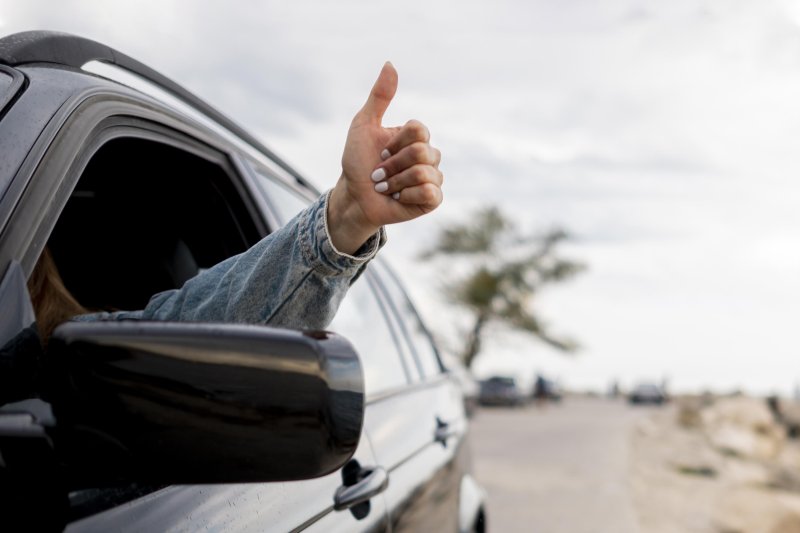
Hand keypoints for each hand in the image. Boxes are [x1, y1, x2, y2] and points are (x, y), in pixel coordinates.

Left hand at [328, 62, 442, 253]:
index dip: (395, 142)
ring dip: (396, 182)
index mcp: (415, 137)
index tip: (380, 151)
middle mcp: (428, 155)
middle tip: (379, 174)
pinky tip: (399, 198)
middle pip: (422, 151)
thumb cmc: (358, 163)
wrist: (354, 197)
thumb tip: (390, 63)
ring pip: (424, 173)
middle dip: (392, 165)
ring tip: (386, 187)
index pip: (418, 129)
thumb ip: (379, 96)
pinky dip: (408, 195)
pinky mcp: (433, 199)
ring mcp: (432, 177)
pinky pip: (430, 192)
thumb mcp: (363, 125)